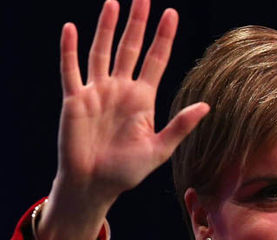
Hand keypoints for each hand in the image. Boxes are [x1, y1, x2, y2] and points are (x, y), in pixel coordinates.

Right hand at [57, 0, 207, 200]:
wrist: (94, 185)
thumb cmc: (126, 172)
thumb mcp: (159, 149)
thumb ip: (180, 126)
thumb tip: (206, 106)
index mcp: (142, 99)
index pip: (155, 60)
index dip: (163, 37)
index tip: (171, 13)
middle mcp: (120, 89)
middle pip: (130, 48)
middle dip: (137, 23)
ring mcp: (96, 91)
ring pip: (101, 52)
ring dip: (106, 28)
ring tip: (114, 3)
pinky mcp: (74, 99)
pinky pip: (71, 70)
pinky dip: (70, 50)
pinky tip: (72, 29)